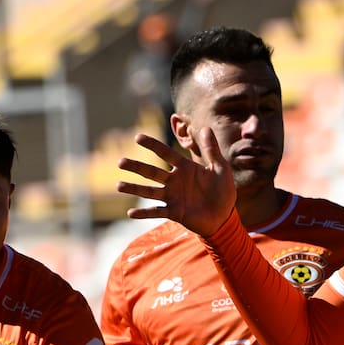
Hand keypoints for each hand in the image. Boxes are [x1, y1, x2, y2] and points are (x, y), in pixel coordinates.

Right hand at [118, 130, 235, 235]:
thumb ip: (212, 150)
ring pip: (149, 191)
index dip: (153, 145)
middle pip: (151, 172)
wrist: (224, 217)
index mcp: (185, 168)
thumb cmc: (223, 192)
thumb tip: (205, 127)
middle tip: (120, 162)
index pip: (166, 153)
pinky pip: (156, 212)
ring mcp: (173, 197)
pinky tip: (130, 213)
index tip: (138, 137)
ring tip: (118, 185)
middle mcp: (175, 181)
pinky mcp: (174, 212)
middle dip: (136, 167)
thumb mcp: (220, 168)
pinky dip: (144, 213)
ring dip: (134, 188)